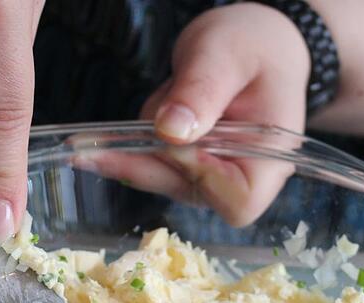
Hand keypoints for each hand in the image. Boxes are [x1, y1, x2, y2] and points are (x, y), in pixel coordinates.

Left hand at [140, 3, 309, 225]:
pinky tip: (142, 114)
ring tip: (158, 98)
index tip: (173, 140)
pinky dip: (140, 142)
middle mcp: (246, 176)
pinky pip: (157, 164)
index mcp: (271, 157)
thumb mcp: (225, 55)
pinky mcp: (193, 165)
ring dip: (141, 147)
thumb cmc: (253, 44)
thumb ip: (201, 91)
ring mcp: (216, 175)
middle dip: (147, 162)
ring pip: (166, 178)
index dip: (200, 178)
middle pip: (192, 193)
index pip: (238, 201)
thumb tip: (170, 131)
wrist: (255, 42)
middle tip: (92, 147)